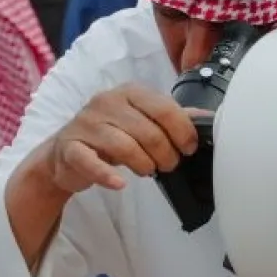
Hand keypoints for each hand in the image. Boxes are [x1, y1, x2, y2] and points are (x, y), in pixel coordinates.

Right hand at [42, 83, 197, 194]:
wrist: (66, 153)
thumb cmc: (111, 134)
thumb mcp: (142, 120)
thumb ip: (173, 117)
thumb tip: (209, 118)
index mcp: (130, 92)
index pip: (164, 108)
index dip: (182, 131)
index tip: (189, 148)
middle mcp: (106, 102)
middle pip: (147, 130)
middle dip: (165, 153)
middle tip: (169, 165)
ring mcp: (85, 124)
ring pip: (123, 146)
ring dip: (143, 164)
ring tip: (148, 170)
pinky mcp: (69, 147)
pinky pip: (90, 162)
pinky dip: (107, 175)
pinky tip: (120, 184)